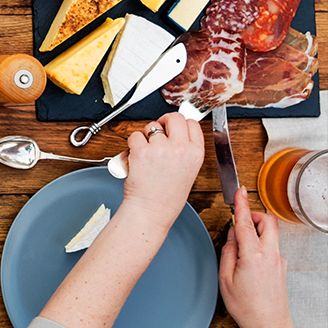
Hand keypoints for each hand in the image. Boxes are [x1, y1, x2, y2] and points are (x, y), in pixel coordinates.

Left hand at [121, 112, 202, 228]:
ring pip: (151, 126)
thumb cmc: (167, 195)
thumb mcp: (189, 170)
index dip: (180, 124)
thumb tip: (174, 133)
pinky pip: (134, 135)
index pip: (192, 123)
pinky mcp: (142, 151)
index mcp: (196, 153)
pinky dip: (132, 144)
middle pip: (174, 117)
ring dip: (145, 135)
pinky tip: (136, 157)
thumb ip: (185, 150)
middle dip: (163, 122)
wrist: (152, 210)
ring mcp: (161, 148)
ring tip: (146, 152)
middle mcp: (180, 148)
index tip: (173, 128)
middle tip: (157, 132)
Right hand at [220, 188, 294, 327]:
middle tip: (241, 220)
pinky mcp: (281, 267)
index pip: (246, 223)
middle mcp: (270, 255)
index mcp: (253, 255)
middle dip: (254, 215)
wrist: (268, 325)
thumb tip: (232, 238)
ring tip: (239, 248)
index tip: (239, 191)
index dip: (241, 204)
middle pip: (268, 222)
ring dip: (256, 232)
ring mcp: (279, 261)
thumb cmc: (246, 307)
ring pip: (270, 234)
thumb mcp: (225, 278)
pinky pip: (269, 248)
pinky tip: (246, 262)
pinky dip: (258, 246)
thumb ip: (227, 252)